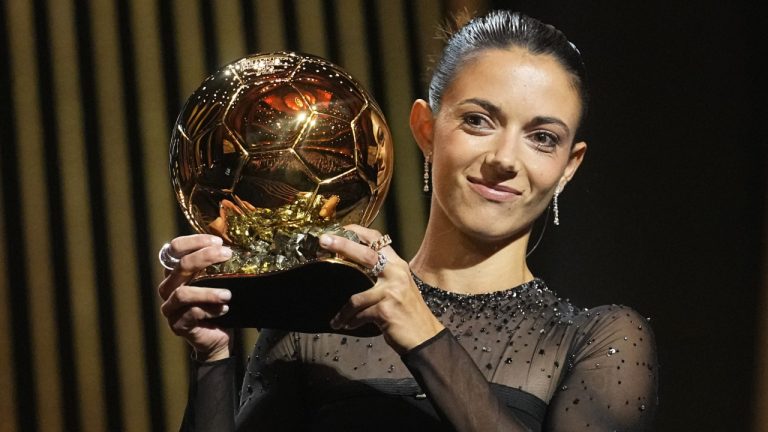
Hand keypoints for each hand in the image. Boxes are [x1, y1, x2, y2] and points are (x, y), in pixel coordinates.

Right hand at [157, 234, 232, 361]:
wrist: (217, 334)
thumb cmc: (217, 302)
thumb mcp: (218, 279)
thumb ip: (219, 264)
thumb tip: (235, 244)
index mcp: (176, 271)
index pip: (175, 248)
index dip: (195, 241)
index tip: (218, 241)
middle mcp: (169, 286)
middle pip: (181, 266)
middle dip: (205, 258)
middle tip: (227, 255)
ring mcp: (170, 307)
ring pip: (183, 294)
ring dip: (208, 292)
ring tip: (228, 294)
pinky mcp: (177, 325)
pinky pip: (191, 314)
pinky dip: (210, 311)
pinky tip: (224, 309)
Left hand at [320, 225, 443, 353]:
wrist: (425, 337)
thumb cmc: (409, 314)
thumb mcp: (399, 288)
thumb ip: (383, 276)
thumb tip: (355, 267)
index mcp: (398, 266)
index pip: (378, 240)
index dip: (358, 232)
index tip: (341, 228)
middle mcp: (397, 274)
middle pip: (366, 254)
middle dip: (343, 245)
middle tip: (323, 240)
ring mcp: (392, 292)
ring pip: (356, 298)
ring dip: (344, 312)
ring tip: (338, 320)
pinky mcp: (386, 310)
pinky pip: (359, 315)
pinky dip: (351, 321)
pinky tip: (348, 326)